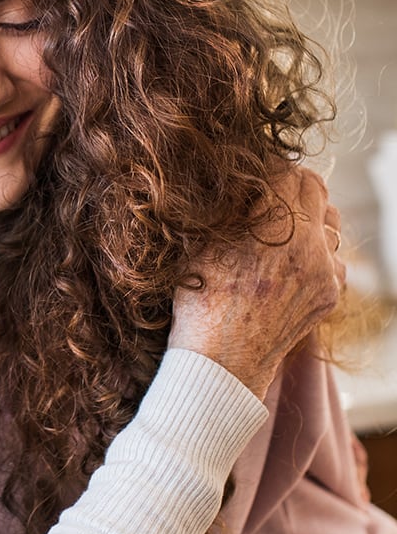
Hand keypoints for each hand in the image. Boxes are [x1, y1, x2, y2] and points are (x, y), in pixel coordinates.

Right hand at [169, 165, 343, 398]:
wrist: (219, 363)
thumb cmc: (200, 302)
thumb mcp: (203, 243)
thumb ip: (232, 208)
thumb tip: (242, 183)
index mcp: (277, 224)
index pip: (288, 171)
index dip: (269, 170)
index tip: (255, 177)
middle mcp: (310, 243)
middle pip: (316, 190)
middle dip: (293, 188)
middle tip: (270, 195)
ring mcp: (325, 271)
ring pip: (330, 224)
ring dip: (310, 219)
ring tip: (281, 231)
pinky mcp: (330, 294)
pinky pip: (333, 258)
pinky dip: (317, 254)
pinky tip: (290, 265)